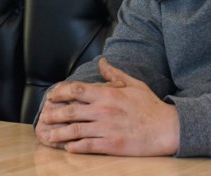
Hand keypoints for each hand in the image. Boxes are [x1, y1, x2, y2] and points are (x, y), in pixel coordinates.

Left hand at [35, 58, 179, 155]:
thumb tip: (102, 62)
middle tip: (43, 117)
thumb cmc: (150, 106)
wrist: (167, 128)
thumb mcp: (134, 84)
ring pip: (76, 130)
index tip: (51, 96)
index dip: (60, 92)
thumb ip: (115, 74)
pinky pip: (88, 146)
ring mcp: (107, 128)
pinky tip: (67, 148)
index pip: (77, 90)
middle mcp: (104, 110)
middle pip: (71, 111)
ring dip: (59, 133)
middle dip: (54, 114)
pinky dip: (75, 147)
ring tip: (48, 136)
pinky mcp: (112, 144)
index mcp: (108, 94)